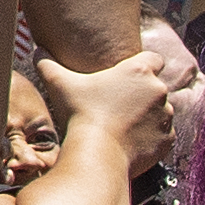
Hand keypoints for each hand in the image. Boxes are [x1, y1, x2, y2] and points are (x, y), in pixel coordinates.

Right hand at [38, 31, 193, 172]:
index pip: (154, 59)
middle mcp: (158, 91)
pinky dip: (150, 137)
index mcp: (139, 71)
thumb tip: (37, 50)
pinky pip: (162, 135)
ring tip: (123, 123)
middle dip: (142, 94)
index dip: (143, 65)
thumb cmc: (80, 114)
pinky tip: (130, 139)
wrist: (98, 154)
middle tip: (119, 102)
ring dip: (147, 115)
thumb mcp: (59, 83)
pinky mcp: (167, 140)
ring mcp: (165, 117)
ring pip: (161, 112)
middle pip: (155, 87)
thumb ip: (48, 63)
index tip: (128, 75)